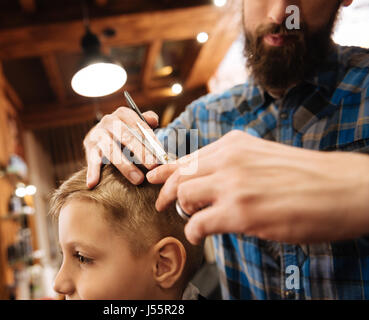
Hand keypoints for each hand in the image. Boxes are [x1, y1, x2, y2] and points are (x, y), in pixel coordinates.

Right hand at [84, 107, 160, 187]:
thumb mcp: (135, 123)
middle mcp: (109, 121)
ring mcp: (97, 135)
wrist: (99, 133)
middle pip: (126, 137)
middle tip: (153, 165)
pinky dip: (92, 172)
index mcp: (123, 114)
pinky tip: (93, 183)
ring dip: (125, 166)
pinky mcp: (88, 148)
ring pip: (111, 150)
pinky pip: (91, 161)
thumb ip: (146, 122)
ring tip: (138, 179)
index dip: (152, 140)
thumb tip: (154, 121)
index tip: (161, 155)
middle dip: (141, 152)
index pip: (140, 126)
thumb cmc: (124, 131)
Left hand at [147, 130, 368, 244]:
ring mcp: (232, 185)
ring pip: (184, 196)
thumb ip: (234, 163)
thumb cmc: (307, 175)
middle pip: (179, 176)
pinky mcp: (240, 212)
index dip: (165, 170)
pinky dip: (194, 231)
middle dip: (165, 192)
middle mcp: (228, 160)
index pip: (188, 157)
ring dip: (183, 211)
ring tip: (193, 219)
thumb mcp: (263, 155)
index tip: (153, 178)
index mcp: (234, 144)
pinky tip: (202, 234)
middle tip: (162, 204)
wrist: (341, 188)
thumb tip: (210, 179)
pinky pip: (198, 223)